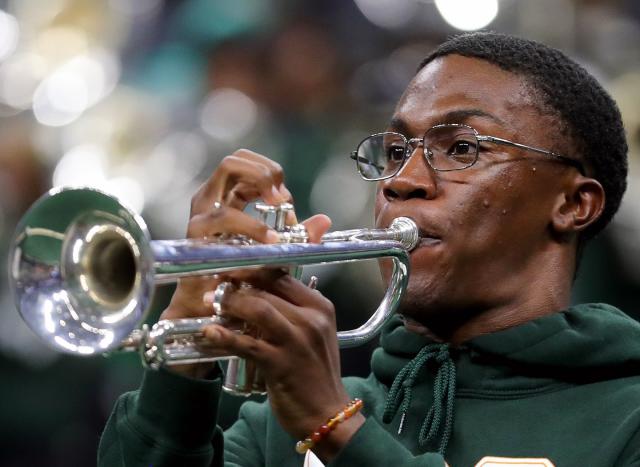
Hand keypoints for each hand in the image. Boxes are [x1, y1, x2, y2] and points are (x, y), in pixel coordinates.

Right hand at [160, 149, 329, 375]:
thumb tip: (325, 220)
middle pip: (232, 161)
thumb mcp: (275, 253)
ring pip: (226, 182)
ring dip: (258, 193)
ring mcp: (201, 217)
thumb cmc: (240, 280)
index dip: (268, 171)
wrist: (209, 313)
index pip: (245, 163)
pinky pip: (223, 217)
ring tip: (280, 220)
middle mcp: (210, 202)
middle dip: (262, 172)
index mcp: (227, 200)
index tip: (285, 198)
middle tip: (282, 197)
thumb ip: (298, 236)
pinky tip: (270, 241)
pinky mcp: (196, 237)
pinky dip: (250, 225)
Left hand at [201, 273, 364, 461]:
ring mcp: (297, 341)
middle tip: (215, 283)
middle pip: (269, 288)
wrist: (327, 414)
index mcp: (320, 307)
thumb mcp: (314, 334)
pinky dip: (224, 336)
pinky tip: (208, 332)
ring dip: (230, 302)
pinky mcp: (281, 364)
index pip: (284, 276)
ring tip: (210, 301)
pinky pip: (247, 344)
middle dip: (238, 283)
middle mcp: (311, 319)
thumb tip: (258, 292)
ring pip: (259, 309)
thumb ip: (294, 312)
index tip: (233, 267)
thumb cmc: (316, 372)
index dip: (255, 269)